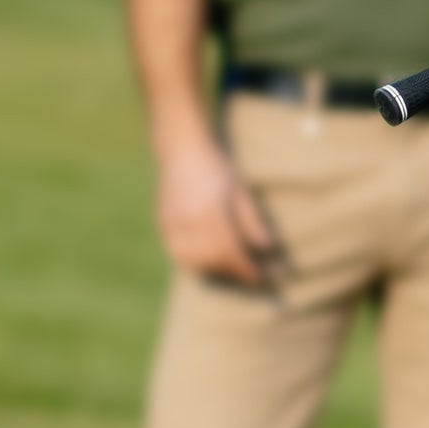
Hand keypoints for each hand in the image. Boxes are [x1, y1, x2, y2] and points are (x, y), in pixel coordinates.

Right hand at [157, 137, 277, 283]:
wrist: (182, 149)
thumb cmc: (218, 168)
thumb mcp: (241, 192)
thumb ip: (252, 222)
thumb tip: (265, 249)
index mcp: (212, 215)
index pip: (232, 254)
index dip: (248, 270)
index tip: (262, 278)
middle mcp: (190, 223)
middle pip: (213, 261)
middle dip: (233, 272)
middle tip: (248, 275)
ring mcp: (173, 225)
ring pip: (193, 262)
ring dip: (213, 270)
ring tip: (229, 269)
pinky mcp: (162, 224)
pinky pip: (178, 253)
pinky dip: (194, 262)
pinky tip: (207, 259)